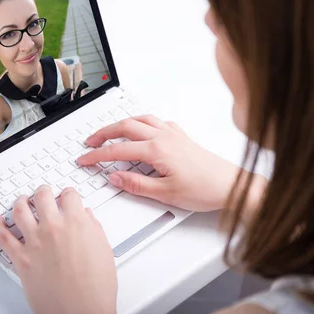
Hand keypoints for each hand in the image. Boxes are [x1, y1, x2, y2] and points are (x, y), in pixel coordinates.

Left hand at [0, 187, 116, 313]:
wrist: (82, 313)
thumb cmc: (96, 287)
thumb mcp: (103, 250)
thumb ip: (93, 228)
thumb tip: (86, 217)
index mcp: (77, 223)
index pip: (69, 195)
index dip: (69, 193)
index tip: (67, 195)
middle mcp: (53, 228)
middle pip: (42, 196)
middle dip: (44, 191)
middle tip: (44, 192)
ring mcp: (34, 242)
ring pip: (20, 210)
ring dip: (20, 201)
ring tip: (21, 200)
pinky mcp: (21, 259)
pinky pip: (3, 237)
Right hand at [77, 115, 241, 211]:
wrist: (230, 184)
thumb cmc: (204, 189)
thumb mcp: (165, 194)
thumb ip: (136, 184)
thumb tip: (115, 177)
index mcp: (157, 150)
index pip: (118, 150)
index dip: (97, 155)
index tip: (84, 159)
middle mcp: (164, 136)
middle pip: (125, 126)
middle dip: (103, 133)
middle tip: (90, 142)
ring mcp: (173, 134)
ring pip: (140, 119)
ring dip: (121, 124)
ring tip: (110, 132)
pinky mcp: (182, 136)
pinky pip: (156, 121)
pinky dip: (142, 122)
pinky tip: (142, 130)